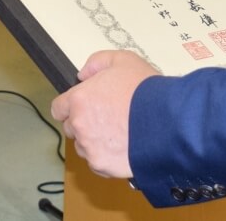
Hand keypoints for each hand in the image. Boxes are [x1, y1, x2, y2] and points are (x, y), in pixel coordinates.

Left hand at [50, 50, 159, 178]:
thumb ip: (97, 62)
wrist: (167, 121)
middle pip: (71, 128)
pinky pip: (98, 163)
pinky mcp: (103, 166)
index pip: (58, 108)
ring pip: (84, 146)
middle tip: (106, 117)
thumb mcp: (123, 60)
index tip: (83, 106)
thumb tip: (83, 74)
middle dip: (84, 122)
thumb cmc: (145, 90)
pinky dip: (106, 157)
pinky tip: (123, 146)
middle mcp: (79, 125)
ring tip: (118, 133)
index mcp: (79, 99)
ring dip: (94, 141)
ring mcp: (90, 148)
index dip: (70, 106)